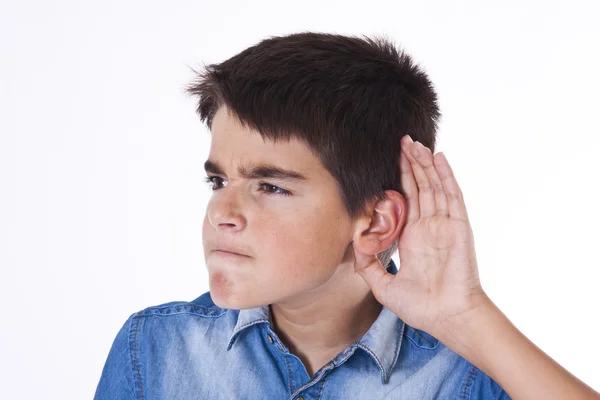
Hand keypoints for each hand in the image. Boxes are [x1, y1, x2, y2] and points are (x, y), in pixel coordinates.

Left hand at [354, 134, 489, 338]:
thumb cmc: (420, 307)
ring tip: (414, 142)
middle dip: (409, 163)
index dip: (398, 179)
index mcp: (412, 237)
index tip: (389, 160)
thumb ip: (368, 266)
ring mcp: (444, 224)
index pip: (404, 200)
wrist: (446, 317)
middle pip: (419, 186)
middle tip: (401, 140)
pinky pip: (452, 195)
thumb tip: (354, 248)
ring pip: (433, 185)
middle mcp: (428, 226)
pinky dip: (445, 175)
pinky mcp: (457, 226)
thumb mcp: (382, 286)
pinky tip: (438, 157)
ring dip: (424, 163)